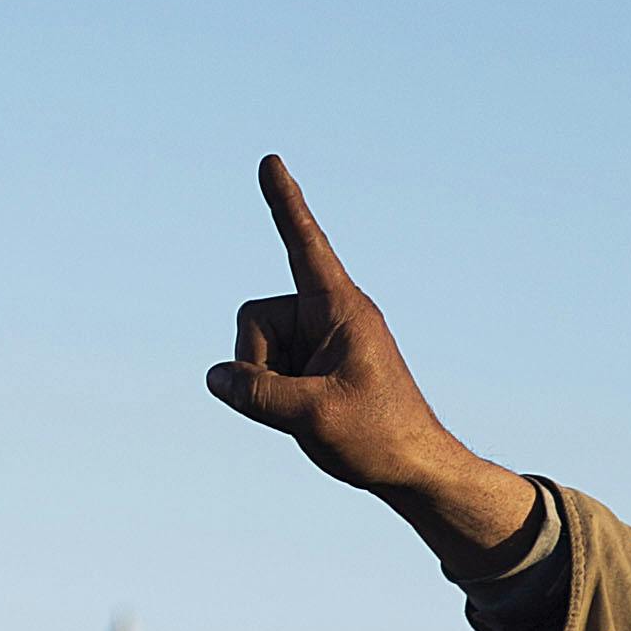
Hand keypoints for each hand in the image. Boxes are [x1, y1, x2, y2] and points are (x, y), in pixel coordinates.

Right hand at [206, 158, 540, 568]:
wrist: (414, 469)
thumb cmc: (378, 437)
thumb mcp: (312, 415)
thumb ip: (257, 393)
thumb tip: (216, 376)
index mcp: (340, 308)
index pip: (304, 244)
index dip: (284, 203)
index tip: (270, 161)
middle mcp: (328, 313)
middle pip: (253, 318)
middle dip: (256, 361)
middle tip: (299, 401)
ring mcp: (320, 338)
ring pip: (254, 347)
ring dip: (266, 382)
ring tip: (310, 410)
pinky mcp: (314, 362)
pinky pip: (267, 367)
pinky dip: (274, 392)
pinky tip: (307, 413)